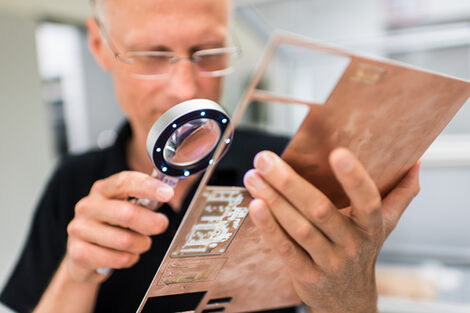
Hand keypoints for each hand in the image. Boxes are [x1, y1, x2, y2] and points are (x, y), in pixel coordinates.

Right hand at [65, 171, 172, 283]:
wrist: (83, 256)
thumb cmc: (112, 227)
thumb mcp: (126, 207)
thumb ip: (145, 200)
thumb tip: (167, 192)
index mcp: (102, 190)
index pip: (124, 182)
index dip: (148, 186)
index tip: (168, 193)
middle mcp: (88, 206)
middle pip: (126, 213)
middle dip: (151, 222)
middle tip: (161, 225)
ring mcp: (79, 229)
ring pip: (126, 240)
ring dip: (141, 244)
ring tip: (139, 243)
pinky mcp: (79, 253)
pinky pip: (119, 259)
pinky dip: (130, 259)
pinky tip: (125, 255)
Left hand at [243, 148, 419, 312]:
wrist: (349, 301)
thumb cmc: (362, 252)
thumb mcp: (384, 225)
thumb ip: (399, 194)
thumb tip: (415, 163)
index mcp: (372, 227)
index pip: (368, 201)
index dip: (354, 178)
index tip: (337, 153)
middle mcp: (352, 244)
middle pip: (320, 210)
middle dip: (290, 183)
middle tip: (265, 158)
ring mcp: (328, 262)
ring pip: (299, 228)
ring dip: (273, 200)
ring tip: (253, 177)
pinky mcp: (306, 275)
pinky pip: (285, 248)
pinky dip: (269, 227)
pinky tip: (255, 206)